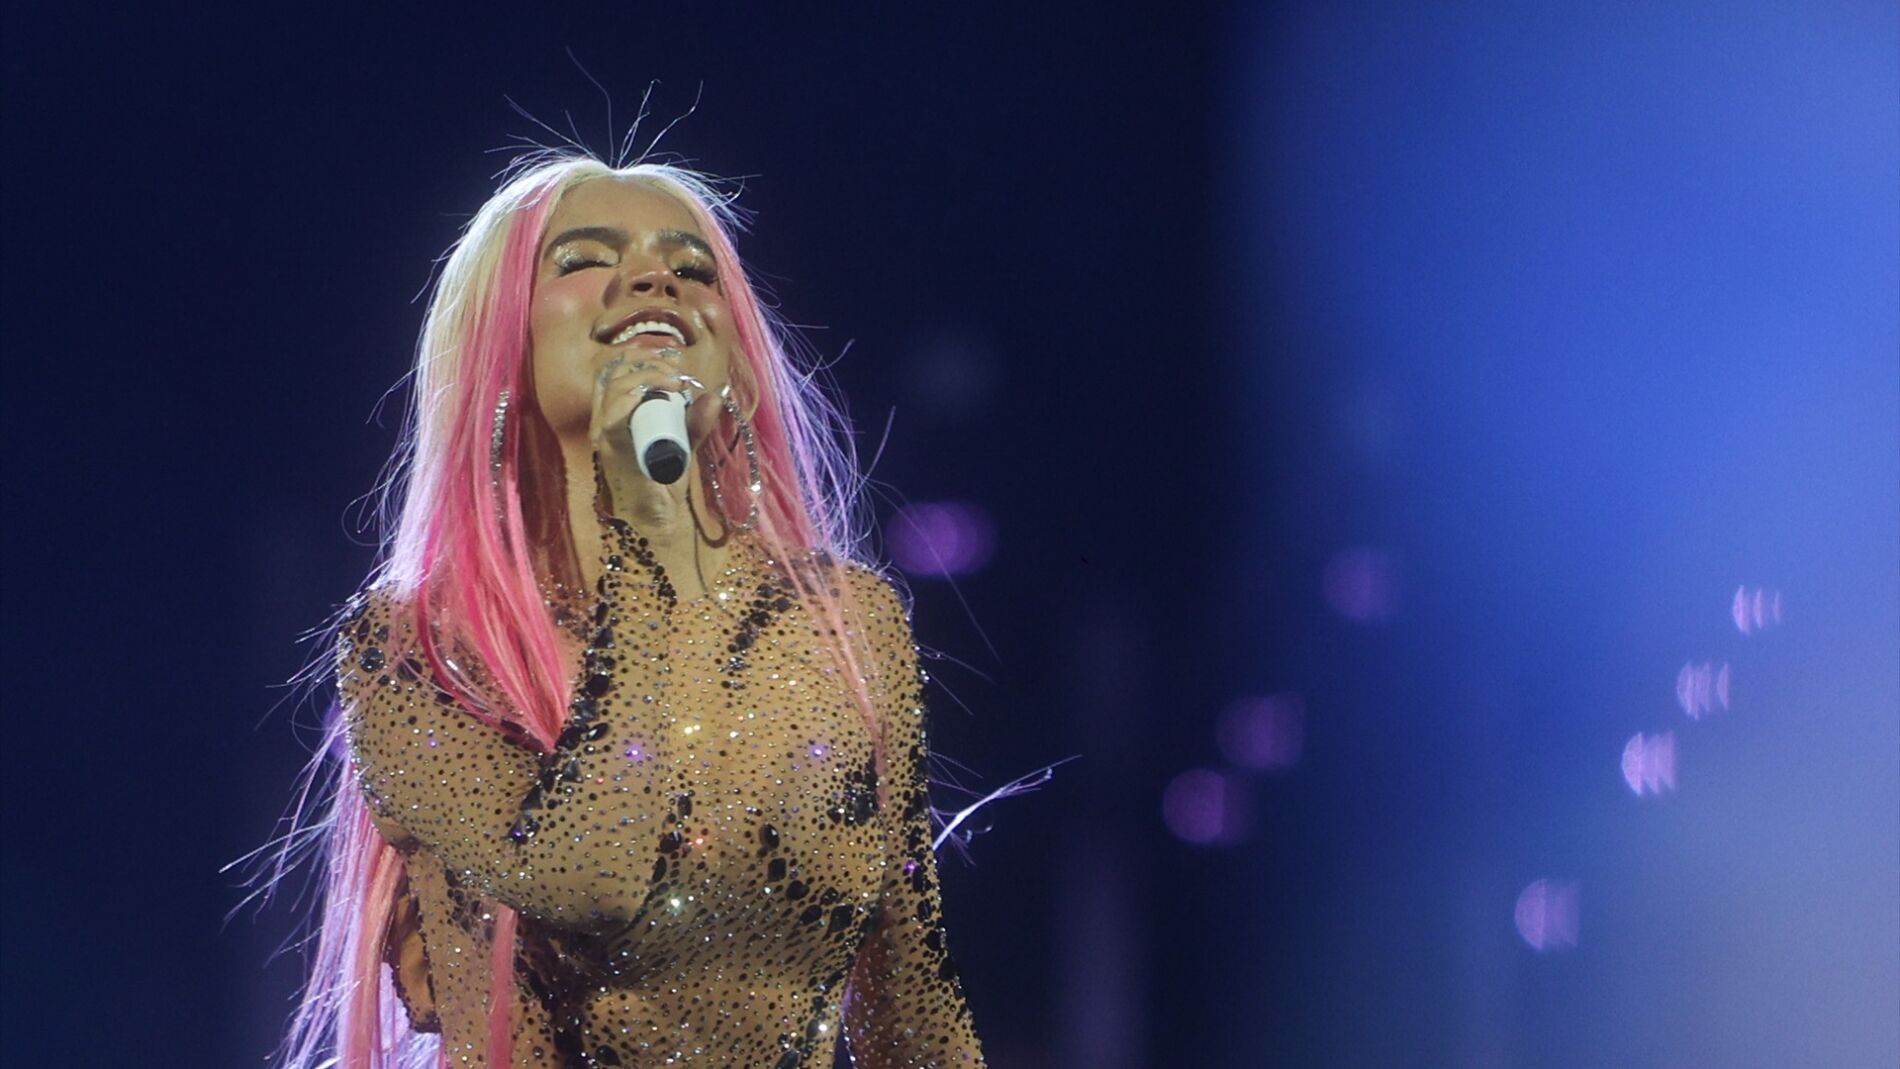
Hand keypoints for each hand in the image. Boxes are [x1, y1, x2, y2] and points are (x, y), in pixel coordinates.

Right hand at [588, 348, 704, 527]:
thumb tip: (715, 394)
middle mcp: (603, 421)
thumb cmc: (664, 481)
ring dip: (646, 377)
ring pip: (615, 391)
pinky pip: (612, 419)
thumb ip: (696, 421)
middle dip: (648, 365)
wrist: (657, 518)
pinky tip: (649, 393)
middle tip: (676, 374)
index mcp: (614, 415)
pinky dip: (630, 401)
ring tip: (673, 382)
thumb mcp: (683, 443)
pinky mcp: (611, 451)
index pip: (616, 373)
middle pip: (616, 375)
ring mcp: (605, 436)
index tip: (670, 362)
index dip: (639, 358)